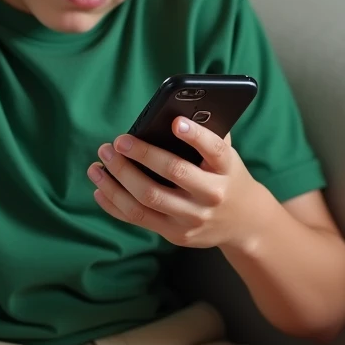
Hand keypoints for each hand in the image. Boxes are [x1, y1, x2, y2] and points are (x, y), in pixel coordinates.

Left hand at [87, 117, 268, 250]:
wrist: (245, 222)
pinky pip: (138, 219)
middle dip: (140, 155)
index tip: (175, 122)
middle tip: (117, 141)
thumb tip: (174, 110)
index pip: (214, 150)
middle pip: (172, 174)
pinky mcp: (176, 235)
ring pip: (147, 200)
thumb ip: (207, 134)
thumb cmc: (226, 176)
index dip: (195, 136)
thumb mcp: (227, 155)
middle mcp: (212, 195)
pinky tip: (100, 188)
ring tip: (100, 162)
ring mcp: (193, 218)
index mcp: (227, 169)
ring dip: (117, 180)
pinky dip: (114, 203)